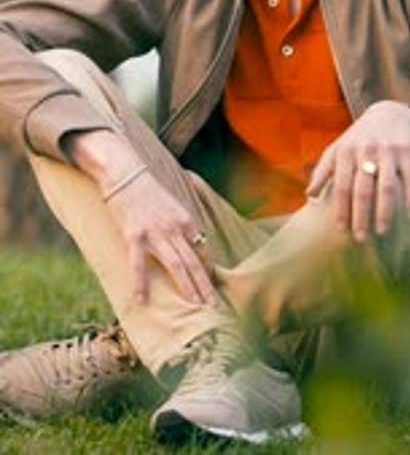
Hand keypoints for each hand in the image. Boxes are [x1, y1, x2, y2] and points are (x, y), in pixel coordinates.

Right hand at [64, 130, 216, 305]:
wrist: (125, 172)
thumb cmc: (147, 189)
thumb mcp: (172, 205)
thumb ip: (182, 224)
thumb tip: (193, 241)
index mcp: (186, 220)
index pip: (202, 251)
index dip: (208, 271)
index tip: (213, 288)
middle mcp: (175, 228)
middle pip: (195, 262)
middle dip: (206, 286)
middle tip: (215, 307)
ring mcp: (155, 233)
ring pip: (177, 265)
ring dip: (188, 287)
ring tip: (195, 306)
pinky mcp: (134, 235)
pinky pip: (138, 265)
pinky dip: (140, 284)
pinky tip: (140, 301)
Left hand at [306, 101, 409, 241]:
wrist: (388, 113)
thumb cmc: (357, 139)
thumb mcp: (337, 149)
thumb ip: (323, 171)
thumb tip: (309, 196)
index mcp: (345, 151)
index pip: (342, 185)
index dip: (341, 208)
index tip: (341, 230)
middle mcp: (365, 149)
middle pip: (363, 188)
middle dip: (361, 215)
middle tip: (360, 238)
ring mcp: (387, 150)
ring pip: (386, 186)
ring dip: (384, 211)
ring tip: (382, 231)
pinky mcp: (407, 150)